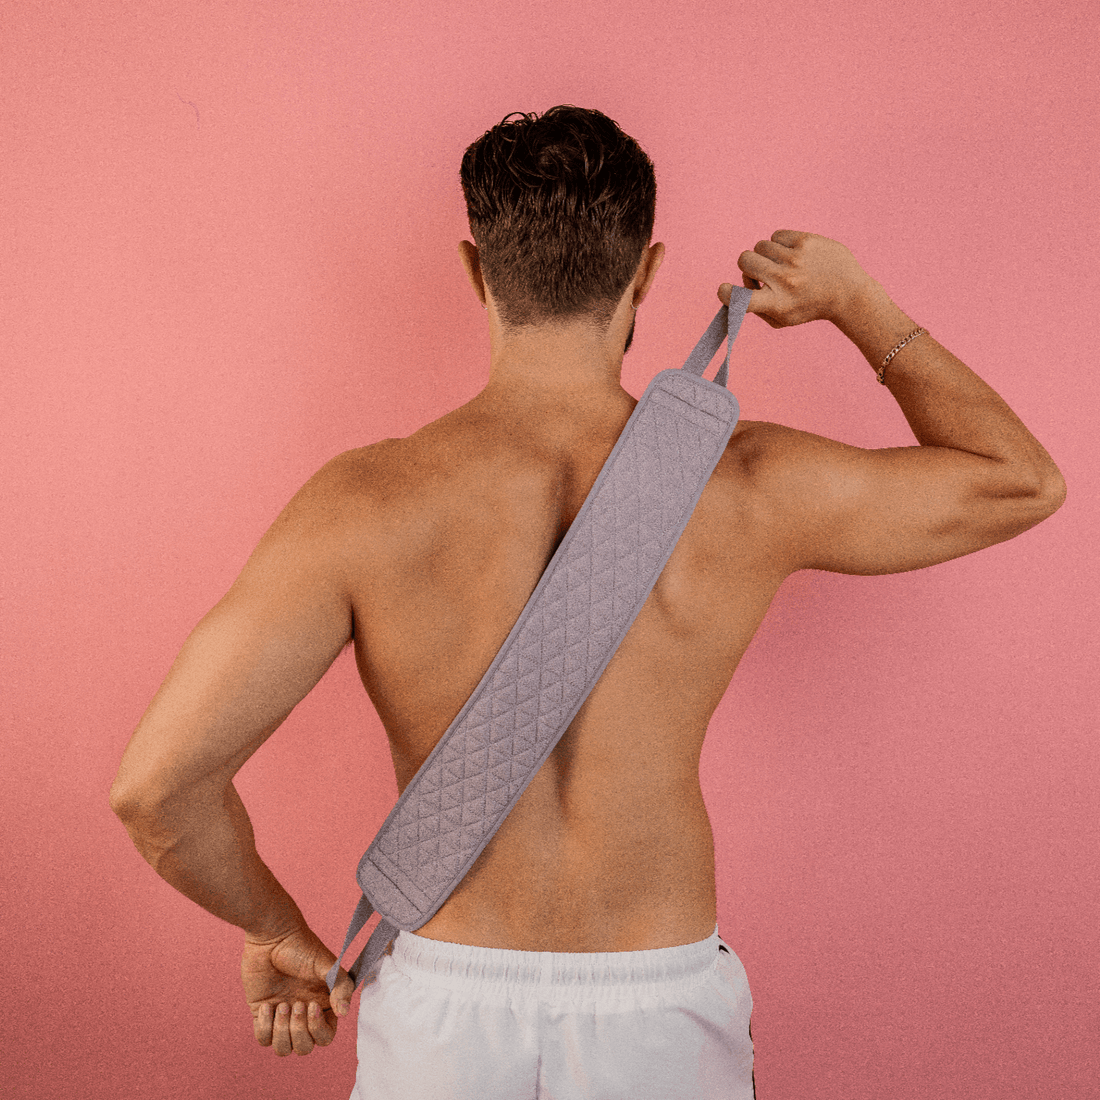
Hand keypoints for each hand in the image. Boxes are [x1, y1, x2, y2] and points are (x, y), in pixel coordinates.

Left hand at [242, 924, 355, 1056]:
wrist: (272, 936)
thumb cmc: (301, 947)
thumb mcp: (326, 965)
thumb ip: (340, 987)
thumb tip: (345, 1012)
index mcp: (323, 1006)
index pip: (325, 1037)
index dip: (318, 1029)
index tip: (312, 1006)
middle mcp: (303, 1015)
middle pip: (304, 1047)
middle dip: (298, 1032)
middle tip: (296, 1004)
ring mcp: (282, 1016)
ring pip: (283, 1049)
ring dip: (281, 1032)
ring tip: (280, 1006)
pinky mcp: (261, 1014)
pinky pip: (263, 1039)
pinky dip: (264, 1026)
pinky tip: (267, 1004)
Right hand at [718, 230, 879, 328]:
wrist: (848, 292)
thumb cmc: (809, 307)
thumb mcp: (781, 319)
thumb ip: (755, 308)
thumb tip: (733, 291)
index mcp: (777, 303)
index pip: (741, 299)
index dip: (726, 294)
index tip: (724, 290)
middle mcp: (784, 280)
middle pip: (744, 261)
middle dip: (749, 267)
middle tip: (764, 274)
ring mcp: (795, 258)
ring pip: (759, 246)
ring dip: (766, 255)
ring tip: (783, 264)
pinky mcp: (806, 241)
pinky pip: (776, 236)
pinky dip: (779, 244)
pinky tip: (794, 254)